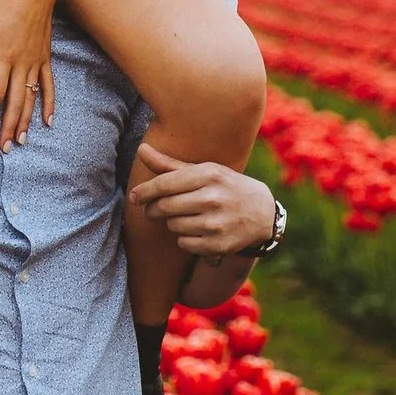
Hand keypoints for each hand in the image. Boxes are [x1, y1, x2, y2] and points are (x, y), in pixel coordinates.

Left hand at [0, 0, 54, 149]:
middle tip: (4, 148)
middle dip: (9, 127)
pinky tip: (48, 121)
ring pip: (31, 99)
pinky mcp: (46, 58)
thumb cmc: (7, 3)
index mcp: (5, 57)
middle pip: (15, 103)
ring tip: (21, 141)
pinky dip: (49, 104)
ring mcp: (36, 63)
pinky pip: (49, 86)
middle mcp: (22, 64)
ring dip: (26, 122)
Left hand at [130, 143, 275, 257]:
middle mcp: (213, 198)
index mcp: (208, 174)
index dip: (144, 192)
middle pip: (165, 206)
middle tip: (152, 209)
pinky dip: (184, 238)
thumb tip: (141, 149)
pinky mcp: (219, 245)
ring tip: (183, 216)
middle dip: (152, 209)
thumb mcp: (204, 170)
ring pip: (173, 225)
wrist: (262, 213)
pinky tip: (196, 229)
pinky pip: (184, 243)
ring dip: (171, 222)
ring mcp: (217, 223)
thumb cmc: (225, 186)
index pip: (165, 184)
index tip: (133, 196)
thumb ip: (169, 164)